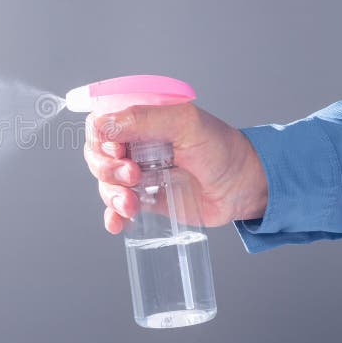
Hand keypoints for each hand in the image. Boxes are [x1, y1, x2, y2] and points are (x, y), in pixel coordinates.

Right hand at [84, 103, 267, 233]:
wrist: (244, 187)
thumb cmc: (221, 148)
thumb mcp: (184, 124)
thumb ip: (142, 120)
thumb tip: (100, 126)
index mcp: (140, 120)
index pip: (100, 124)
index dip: (100, 139)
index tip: (118, 151)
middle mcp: (134, 145)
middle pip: (97, 155)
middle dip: (107, 169)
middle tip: (133, 175)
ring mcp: (138, 173)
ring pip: (105, 183)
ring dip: (112, 195)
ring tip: (132, 203)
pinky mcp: (145, 199)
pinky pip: (117, 208)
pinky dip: (112, 216)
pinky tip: (117, 222)